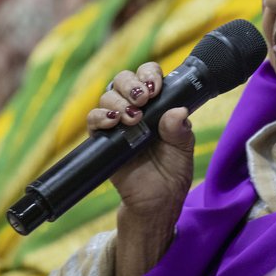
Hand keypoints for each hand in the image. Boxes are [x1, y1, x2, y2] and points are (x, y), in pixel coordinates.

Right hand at [86, 62, 194, 214]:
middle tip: (144, 99)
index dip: (149, 74)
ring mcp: (117, 122)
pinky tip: (112, 122)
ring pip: (108, 96)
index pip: (148, 75)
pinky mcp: (103, 139)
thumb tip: (178, 111)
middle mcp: (135, 108)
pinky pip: (93, 120)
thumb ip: (180, 131)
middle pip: (123, 80)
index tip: (156, 88)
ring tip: (133, 118)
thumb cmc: (172, 172)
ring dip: (118, 102)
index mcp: (156, 104)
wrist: (157, 202)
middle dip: (132, 84)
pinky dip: (99, 117)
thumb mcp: (183, 150)